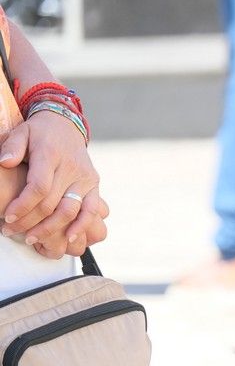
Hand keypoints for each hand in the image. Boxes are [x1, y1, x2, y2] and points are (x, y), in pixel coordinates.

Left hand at [0, 110, 108, 257]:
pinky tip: (69, 238)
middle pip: (51, 203)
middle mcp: (71, 168)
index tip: (8, 218)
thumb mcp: (21, 132)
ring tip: (32, 239)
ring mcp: (85, 179)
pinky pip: (91, 210)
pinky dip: (81, 226)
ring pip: (70, 211)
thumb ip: (12, 146)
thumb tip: (5, 162)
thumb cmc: (38, 133)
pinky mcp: (94, 186)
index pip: (39, 187)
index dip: (23, 206)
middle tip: (11, 232)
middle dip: (29, 222)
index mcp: (51, 154)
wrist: (65, 126)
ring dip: (51, 229)